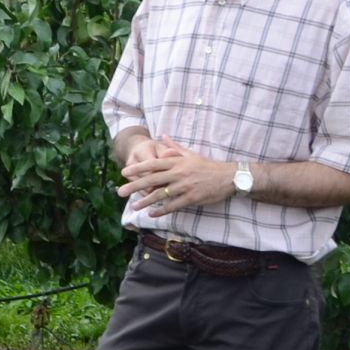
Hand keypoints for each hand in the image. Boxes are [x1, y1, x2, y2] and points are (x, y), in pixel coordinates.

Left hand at [120, 138, 235, 216]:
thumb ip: (174, 147)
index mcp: (177, 161)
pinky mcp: (192, 198)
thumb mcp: (191, 153)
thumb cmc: (208, 165)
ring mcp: (185, 186)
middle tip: (120, 191)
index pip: (153, 164)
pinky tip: (152, 214)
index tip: (124, 171)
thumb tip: (163, 136)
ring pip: (161, 195)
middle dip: (134, 186)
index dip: (138, 168)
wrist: (228, 177)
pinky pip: (173, 205)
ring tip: (134, 207)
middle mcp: (179, 173)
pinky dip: (162, 211)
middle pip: (152, 180)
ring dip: (146, 202)